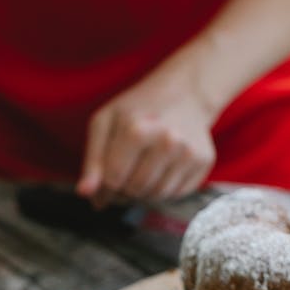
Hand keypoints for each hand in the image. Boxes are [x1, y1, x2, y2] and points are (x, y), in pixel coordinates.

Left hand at [76, 74, 217, 206]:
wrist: (184, 93)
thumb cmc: (138, 108)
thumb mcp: (105, 122)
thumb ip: (93, 159)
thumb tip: (86, 193)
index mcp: (137, 130)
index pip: (114, 180)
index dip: (104, 188)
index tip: (104, 186)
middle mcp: (167, 142)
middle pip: (135, 190)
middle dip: (125, 188)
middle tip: (126, 172)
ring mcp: (189, 153)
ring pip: (156, 196)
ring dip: (144, 191)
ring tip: (143, 168)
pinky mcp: (203, 162)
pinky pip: (176, 194)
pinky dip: (164, 188)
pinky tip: (162, 168)